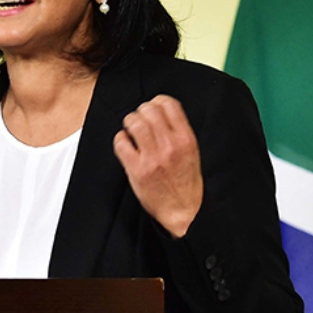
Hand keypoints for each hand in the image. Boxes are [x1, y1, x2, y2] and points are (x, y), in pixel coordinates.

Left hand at [113, 95, 202, 237]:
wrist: (183, 210)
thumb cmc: (186, 183)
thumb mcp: (192, 152)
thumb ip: (178, 131)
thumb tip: (161, 112)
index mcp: (185, 139)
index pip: (168, 104)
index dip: (157, 102)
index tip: (153, 108)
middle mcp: (169, 145)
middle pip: (148, 110)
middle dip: (141, 112)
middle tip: (140, 120)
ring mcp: (152, 157)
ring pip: (133, 122)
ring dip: (129, 123)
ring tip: (132, 131)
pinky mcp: (137, 169)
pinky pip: (121, 142)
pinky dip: (121, 140)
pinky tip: (126, 145)